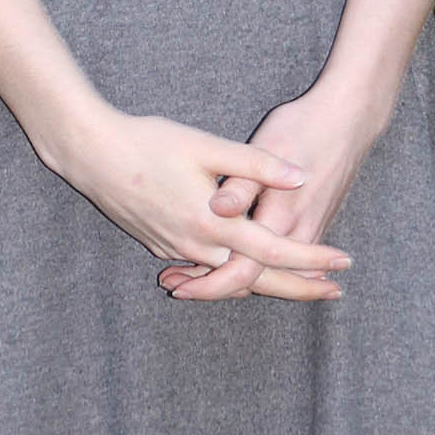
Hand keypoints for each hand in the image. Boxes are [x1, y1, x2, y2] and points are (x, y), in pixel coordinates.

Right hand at [54, 105, 351, 296]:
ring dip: (265, 282)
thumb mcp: (207, 146)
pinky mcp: (161, 247)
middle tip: (334, 291)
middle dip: (299, 288)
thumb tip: (300, 175)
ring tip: (300, 282)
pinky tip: (247, 269)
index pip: (274, 251)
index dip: (312, 258)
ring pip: (229, 279)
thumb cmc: (149, 143)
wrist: (91, 155)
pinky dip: (231, 275)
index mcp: (213, 223)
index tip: (344, 262)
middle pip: (257, 280)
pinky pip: (205, 269)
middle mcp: (196, 246)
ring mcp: (176, 251)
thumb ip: (256, 164)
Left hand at [157, 81, 382, 304]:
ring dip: (235, 281)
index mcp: (281, 218)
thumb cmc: (304, 127)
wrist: (349, 120)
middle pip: (256, 281)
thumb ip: (242, 183)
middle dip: (215, 288)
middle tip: (177, 289)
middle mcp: (298, 233)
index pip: (244, 271)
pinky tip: (233, 264)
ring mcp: (310, 231)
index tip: (179, 288)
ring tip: (193, 281)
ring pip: (270, 273)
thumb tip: (218, 209)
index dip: (210, 284)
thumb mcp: (268, 147)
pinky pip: (283, 261)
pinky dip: (258, 269)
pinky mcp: (314, 225)